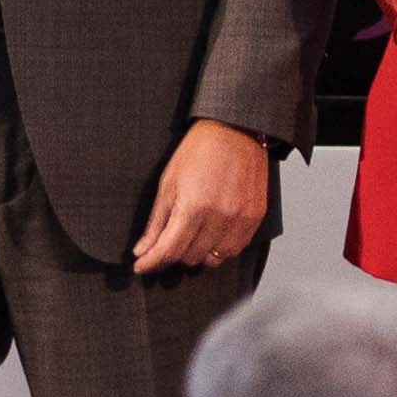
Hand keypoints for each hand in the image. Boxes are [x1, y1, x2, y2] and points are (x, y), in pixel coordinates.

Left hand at [131, 120, 271, 276]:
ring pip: (213, 259)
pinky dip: (220, 248)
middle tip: (168, 240)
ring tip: (192, 235)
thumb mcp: (168, 182)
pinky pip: (234, 250)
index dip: (151, 262)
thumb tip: (143, 250)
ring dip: (198, 253)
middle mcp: (219, 217)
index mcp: (193, 206)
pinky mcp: (255, 219)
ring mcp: (240, 220)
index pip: (169, 250)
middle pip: (190, 257)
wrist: (236, 130)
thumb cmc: (200, 150)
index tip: (141, 266)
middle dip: (174, 252)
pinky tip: (212, 234)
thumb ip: (156, 222)